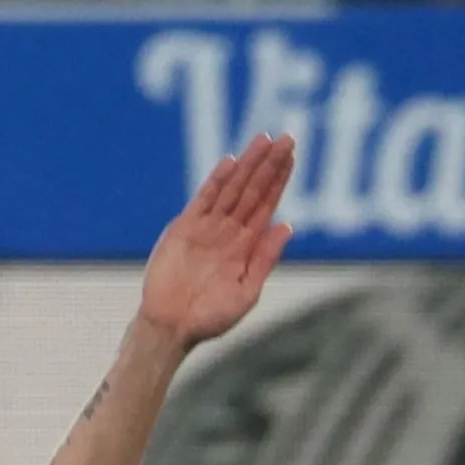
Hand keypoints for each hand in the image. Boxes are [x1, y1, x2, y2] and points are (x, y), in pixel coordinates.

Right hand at [135, 132, 293, 347]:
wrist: (172, 326)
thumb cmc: (210, 317)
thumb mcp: (247, 291)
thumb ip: (265, 258)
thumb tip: (286, 225)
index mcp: (246, 245)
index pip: (267, 204)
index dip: (280, 179)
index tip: (292, 156)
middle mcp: (229, 231)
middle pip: (253, 190)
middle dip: (269, 164)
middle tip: (288, 137)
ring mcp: (207, 227)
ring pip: (232, 188)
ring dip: (248, 165)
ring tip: (264, 140)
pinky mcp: (184, 229)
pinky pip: (204, 199)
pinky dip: (217, 181)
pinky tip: (231, 163)